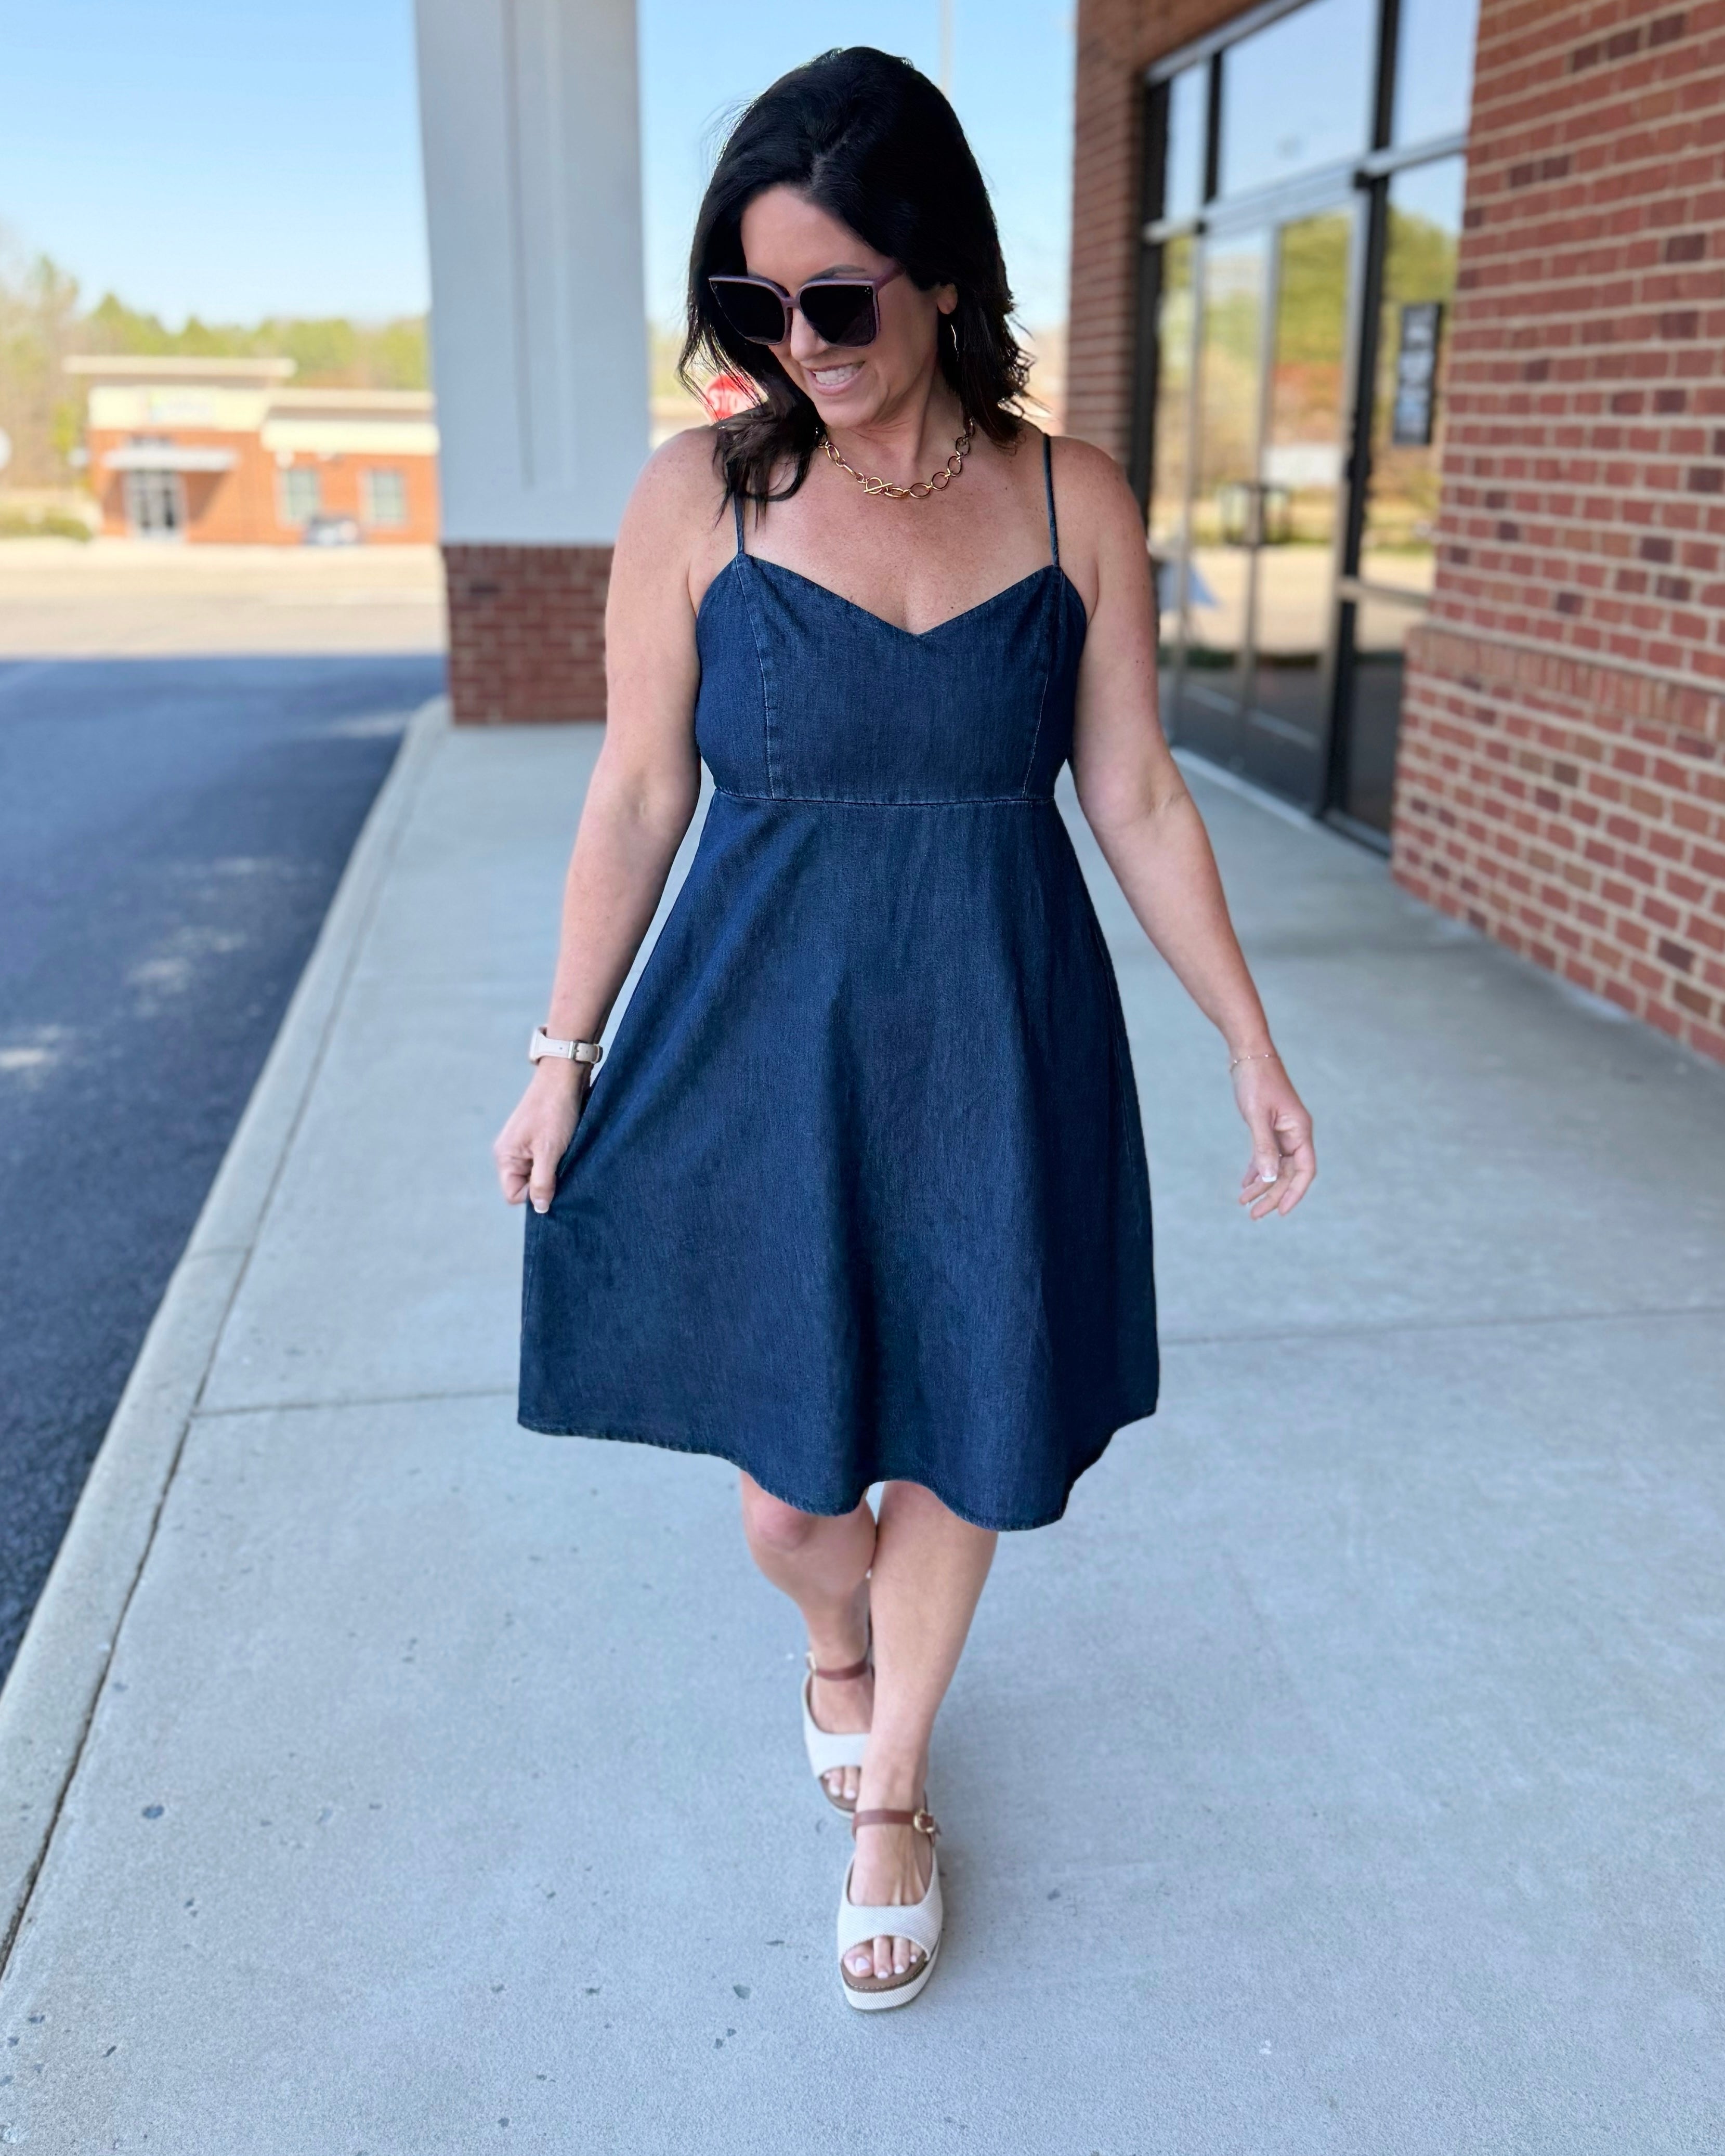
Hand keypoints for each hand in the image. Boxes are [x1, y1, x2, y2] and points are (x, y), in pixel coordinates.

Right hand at [493, 1060, 587, 1213]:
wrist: (563, 1077)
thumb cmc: (554, 1111)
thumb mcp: (550, 1151)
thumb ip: (543, 1182)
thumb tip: (540, 1208)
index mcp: (505, 1157)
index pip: (514, 1195)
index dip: (535, 1194)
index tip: (553, 1179)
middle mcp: (509, 1153)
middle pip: (525, 1186)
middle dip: (545, 1183)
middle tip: (562, 1166)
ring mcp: (522, 1146)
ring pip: (536, 1174)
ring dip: (552, 1170)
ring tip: (564, 1154)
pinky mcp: (535, 1139)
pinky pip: (543, 1161)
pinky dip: (555, 1160)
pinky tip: (566, 1148)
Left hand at [1232, 1056, 1314, 1219]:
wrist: (1248, 1054)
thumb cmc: (1255, 1081)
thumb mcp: (1256, 1115)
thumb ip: (1263, 1147)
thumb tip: (1270, 1178)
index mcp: (1300, 1130)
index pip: (1304, 1170)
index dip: (1295, 1193)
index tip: (1280, 1211)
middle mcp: (1295, 1133)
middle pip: (1288, 1173)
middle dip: (1272, 1194)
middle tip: (1254, 1215)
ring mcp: (1283, 1130)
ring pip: (1276, 1166)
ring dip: (1263, 1185)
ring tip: (1245, 1203)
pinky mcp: (1270, 1126)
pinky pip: (1267, 1155)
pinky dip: (1257, 1169)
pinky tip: (1246, 1184)